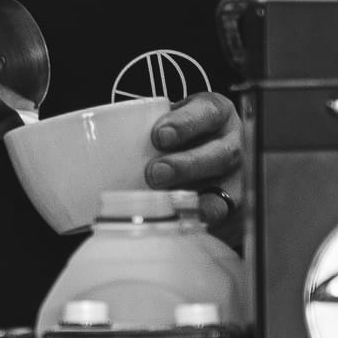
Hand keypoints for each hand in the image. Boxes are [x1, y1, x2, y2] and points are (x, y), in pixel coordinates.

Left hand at [145, 90, 242, 221]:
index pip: (208, 112)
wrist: (205, 161)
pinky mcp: (238, 208)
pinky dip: (207, 224)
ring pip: (230, 190)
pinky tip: (187, 225)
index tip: (159, 136)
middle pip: (222, 154)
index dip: (185, 124)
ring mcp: (240, 178)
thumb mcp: (168, 123)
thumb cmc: (179, 139)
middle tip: (155, 173)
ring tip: (171, 205)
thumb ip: (144, 131)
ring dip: (199, 200)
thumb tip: (96, 147)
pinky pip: (228, 219)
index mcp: (217, 114)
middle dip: (187, 165)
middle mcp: (235, 143)